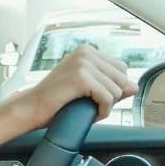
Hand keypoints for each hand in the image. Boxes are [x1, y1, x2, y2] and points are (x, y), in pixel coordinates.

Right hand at [14, 45, 138, 128]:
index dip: (114, 87)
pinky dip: (103, 111)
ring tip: (89, 110)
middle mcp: (85, 53)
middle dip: (112, 97)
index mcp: (86, 51)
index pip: (121, 68)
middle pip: (122, 78)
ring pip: (117, 90)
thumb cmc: (54, 101)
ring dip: (106, 106)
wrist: (30, 109)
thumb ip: (110, 86)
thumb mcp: (86, 90)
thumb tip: (134, 87)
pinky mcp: (81, 78)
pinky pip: (108, 98)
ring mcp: (83, 64)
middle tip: (92, 106)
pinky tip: (91, 114)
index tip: (96, 98)